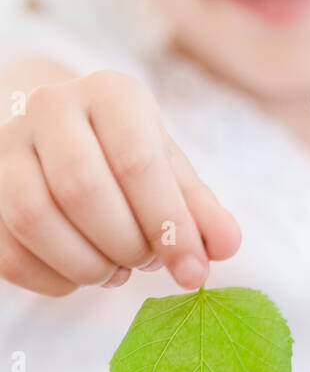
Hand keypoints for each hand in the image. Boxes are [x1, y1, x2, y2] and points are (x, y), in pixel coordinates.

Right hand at [0, 70, 240, 295]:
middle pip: (83, 190)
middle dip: (124, 244)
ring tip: (114, 270)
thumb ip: (199, 206)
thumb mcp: (168, 166)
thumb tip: (225, 246)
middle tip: (145, 263)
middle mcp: (52, 107)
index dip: (169, 224)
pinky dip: (51, 279)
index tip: (194, 270)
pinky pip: (8, 249)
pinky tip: (79, 276)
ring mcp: (7, 145)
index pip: (138, 161)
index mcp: (110, 92)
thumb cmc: (123, 150)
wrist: (59, 130)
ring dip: (85, 263)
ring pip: (34, 218)